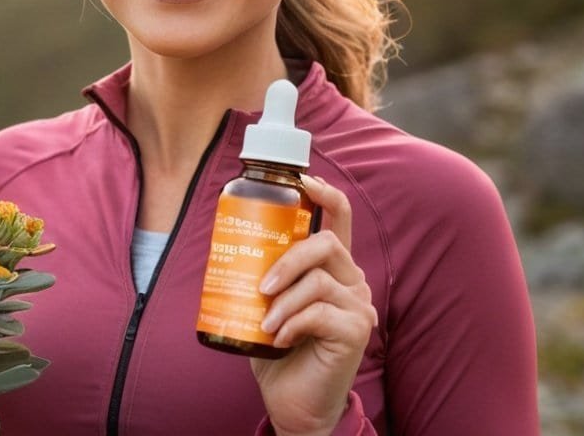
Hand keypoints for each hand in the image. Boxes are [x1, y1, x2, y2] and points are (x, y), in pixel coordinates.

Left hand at [251, 174, 376, 435]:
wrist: (294, 402)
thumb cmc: (279, 349)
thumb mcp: (267, 303)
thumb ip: (262, 272)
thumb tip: (225, 238)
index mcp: (332, 267)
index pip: (340, 218)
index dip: (326, 194)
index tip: (303, 180)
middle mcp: (352, 280)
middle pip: (325, 244)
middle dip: (288, 258)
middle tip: (262, 285)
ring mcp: (358, 305)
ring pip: (319, 279)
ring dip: (283, 300)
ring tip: (265, 321)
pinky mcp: (356, 331)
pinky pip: (320, 312)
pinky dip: (292, 323)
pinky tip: (278, 339)